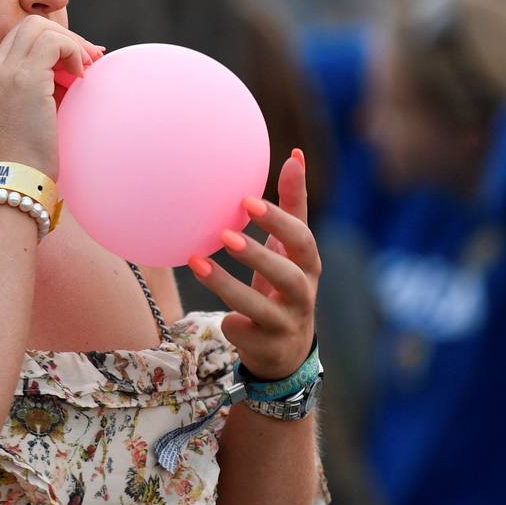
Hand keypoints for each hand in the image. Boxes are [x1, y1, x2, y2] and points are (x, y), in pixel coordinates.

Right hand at [0, 14, 101, 180]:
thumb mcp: (32, 113)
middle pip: (29, 25)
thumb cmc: (29, 158)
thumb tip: (83, 59)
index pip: (20, 38)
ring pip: (40, 26)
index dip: (53, 42)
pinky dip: (73, 51)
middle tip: (87, 61)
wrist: (16, 181)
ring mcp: (3, 71)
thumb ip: (48, 84)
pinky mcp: (23, 78)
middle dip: (64, 36)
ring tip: (85, 69)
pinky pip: (54, 41)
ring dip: (71, 43)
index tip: (76, 63)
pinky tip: (80, 77)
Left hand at [187, 149, 319, 379]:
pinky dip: (232, 324)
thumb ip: (293, 204)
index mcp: (307, 265)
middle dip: (258, 254)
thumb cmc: (283, 284)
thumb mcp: (290, 248)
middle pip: (288, 275)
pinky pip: (245, 334)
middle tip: (225, 233)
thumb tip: (295, 155)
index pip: (301, 240)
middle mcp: (302, 294)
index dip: (278, 221)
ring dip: (229, 285)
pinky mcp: (267, 346)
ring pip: (261, 308)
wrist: (285, 350)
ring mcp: (285, 322)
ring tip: (197, 263)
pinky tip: (218, 315)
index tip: (246, 200)